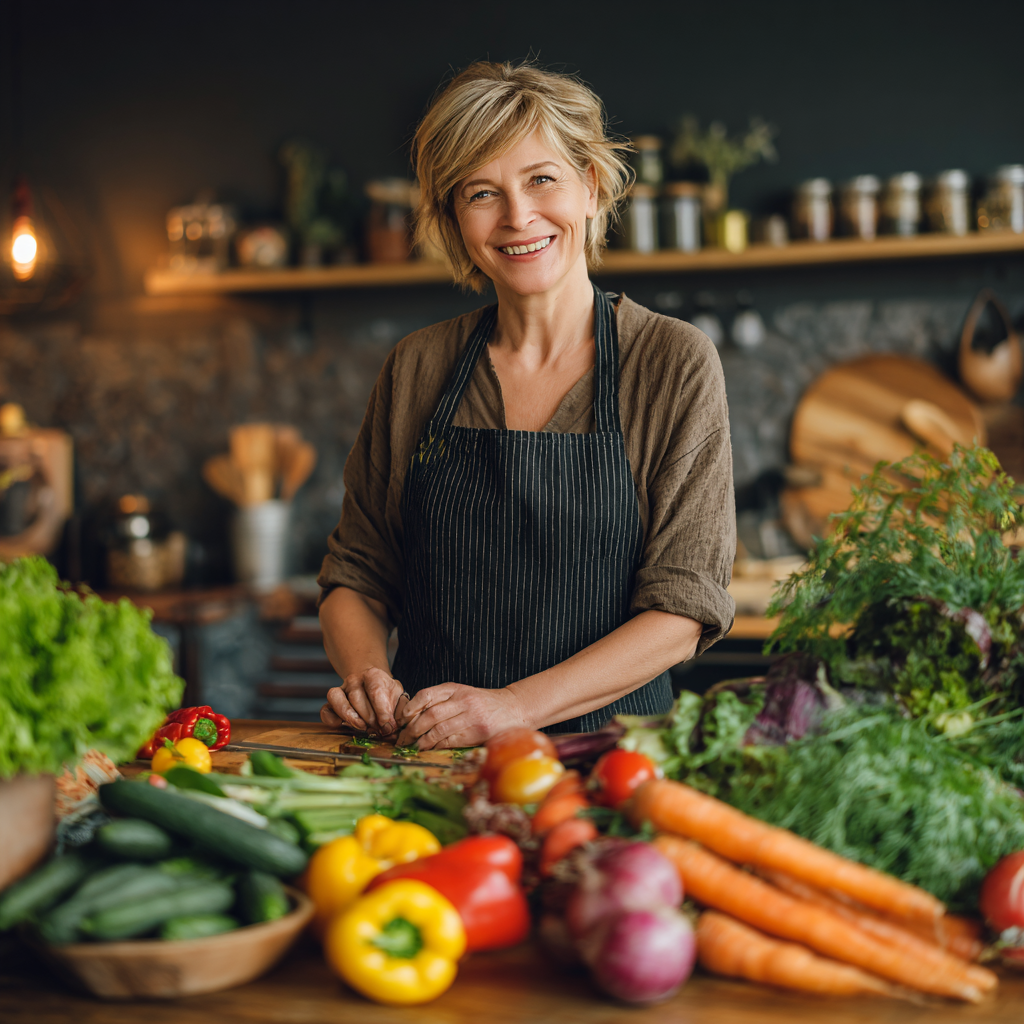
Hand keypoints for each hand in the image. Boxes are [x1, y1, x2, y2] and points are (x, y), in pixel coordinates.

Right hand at [321, 667, 409, 735]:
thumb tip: (395, 726)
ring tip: (364, 728)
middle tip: (379, 730)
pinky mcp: (332, 702)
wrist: (372, 682)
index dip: (382, 712)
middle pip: (357, 698)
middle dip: (369, 718)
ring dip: (352, 719)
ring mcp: (342, 690)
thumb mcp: (399, 696)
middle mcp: (355, 680)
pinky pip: (326, 710)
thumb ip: (400, 709)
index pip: (376, 691)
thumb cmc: (386, 694)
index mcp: (374, 675)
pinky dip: (331, 720)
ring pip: (340, 701)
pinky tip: (342, 725)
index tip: (388, 726)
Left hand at [396, 683, 529, 749]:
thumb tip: (413, 716)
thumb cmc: (484, 703)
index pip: (426, 695)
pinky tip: (429, 749)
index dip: (410, 707)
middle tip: (402, 738)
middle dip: (412, 729)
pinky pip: (451, 741)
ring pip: (438, 730)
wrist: (514, 708)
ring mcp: (471, 716)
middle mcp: (463, 700)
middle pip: (430, 715)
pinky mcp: (478, 732)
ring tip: (413, 746)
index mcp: (456, 689)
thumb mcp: (463, 693)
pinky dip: (437, 746)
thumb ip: (443, 700)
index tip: (401, 718)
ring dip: (422, 741)